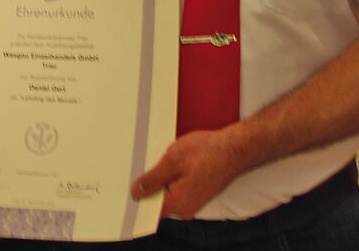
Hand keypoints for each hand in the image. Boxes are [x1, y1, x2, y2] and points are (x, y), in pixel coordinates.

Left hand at [131, 128, 246, 217]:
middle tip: (137, 168)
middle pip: (157, 201)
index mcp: (179, 203)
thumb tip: (136, 192)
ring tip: (156, 161)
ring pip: (166, 193)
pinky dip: (169, 178)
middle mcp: (186, 207)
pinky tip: (168, 163)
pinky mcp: (196, 192)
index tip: (124, 190)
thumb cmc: (207, 152)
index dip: (136, 200)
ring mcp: (192, 200)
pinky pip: (176, 188)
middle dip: (146, 186)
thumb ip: (152, 179)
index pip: (149, 210)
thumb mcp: (171, 162)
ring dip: (159, 180)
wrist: (234, 148)